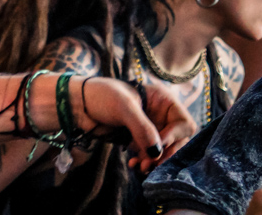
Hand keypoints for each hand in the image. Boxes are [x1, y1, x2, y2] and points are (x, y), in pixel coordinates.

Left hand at [77, 78, 196, 174]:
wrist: (78, 104)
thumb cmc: (100, 95)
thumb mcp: (123, 106)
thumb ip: (142, 128)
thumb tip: (157, 152)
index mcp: (162, 100)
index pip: (183, 123)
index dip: (174, 137)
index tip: (158, 145)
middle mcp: (160, 115)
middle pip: (178, 141)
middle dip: (165, 154)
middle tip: (150, 165)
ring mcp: (150, 128)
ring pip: (164, 151)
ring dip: (155, 161)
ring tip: (141, 167)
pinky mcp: (139, 140)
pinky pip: (150, 155)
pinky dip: (146, 162)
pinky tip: (134, 165)